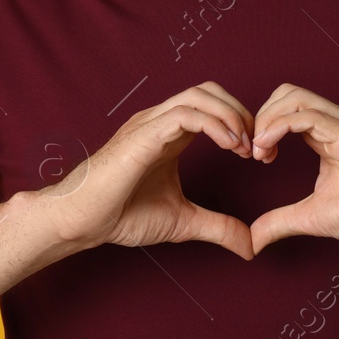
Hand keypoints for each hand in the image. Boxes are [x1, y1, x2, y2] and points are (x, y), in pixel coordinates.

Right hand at [39, 82, 256, 259]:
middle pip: (210, 91)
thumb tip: (250, 247)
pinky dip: (215, 124)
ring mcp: (150, 124)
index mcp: (170, 134)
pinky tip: (231, 147)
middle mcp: (160, 121)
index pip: (213, 106)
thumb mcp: (183, 222)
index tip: (258, 155)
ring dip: (231, 116)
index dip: (241, 123)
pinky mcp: (144, 135)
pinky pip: (185, 114)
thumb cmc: (120, 215)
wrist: (80, 221)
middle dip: (241, 113)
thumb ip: (218, 228)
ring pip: (200, 95)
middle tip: (258, 147)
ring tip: (245, 147)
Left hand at [247, 84, 338, 256]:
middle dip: (261, 117)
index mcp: (329, 133)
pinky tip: (269, 150)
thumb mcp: (314, 217)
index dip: (264, 127)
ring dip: (267, 120)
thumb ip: (281, 222)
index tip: (257, 157)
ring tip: (260, 151)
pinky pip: (308, 116)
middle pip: (287, 93)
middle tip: (254, 152)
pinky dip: (280, 127)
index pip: (287, 108)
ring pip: (295, 97)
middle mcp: (338, 122)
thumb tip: (253, 241)